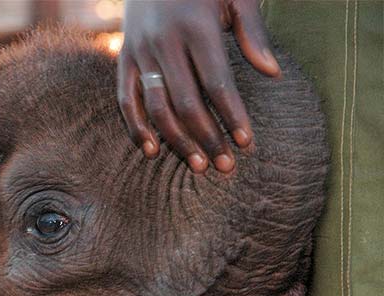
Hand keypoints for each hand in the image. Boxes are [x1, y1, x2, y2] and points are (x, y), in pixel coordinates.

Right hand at [118, 0, 280, 172]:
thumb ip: (253, 32)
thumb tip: (273, 74)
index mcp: (195, 26)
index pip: (217, 83)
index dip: (232, 116)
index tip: (247, 143)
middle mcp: (164, 43)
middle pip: (187, 103)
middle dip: (209, 137)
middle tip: (226, 166)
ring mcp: (139, 53)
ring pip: (157, 108)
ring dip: (177, 141)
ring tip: (199, 165)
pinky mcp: (124, 60)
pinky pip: (126, 100)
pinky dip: (136, 127)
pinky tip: (152, 151)